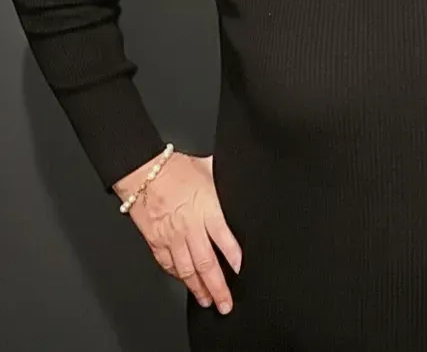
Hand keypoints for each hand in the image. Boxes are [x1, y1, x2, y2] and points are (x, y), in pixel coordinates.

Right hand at [113, 151, 242, 313]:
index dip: (234, 257)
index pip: (224, 239)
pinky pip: (168, 265)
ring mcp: (171, 237)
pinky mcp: (156, 241)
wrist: (142, 172)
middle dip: (218, 286)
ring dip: (198, 288)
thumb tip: (240, 178)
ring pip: (187, 270)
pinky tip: (185, 282)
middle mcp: (189, 226)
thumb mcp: (208, 168)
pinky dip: (178, 276)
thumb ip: (225, 180)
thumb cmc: (175, 168)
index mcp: (206, 208)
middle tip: (226, 302)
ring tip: (208, 300)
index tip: (240, 271)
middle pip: (207, 263)